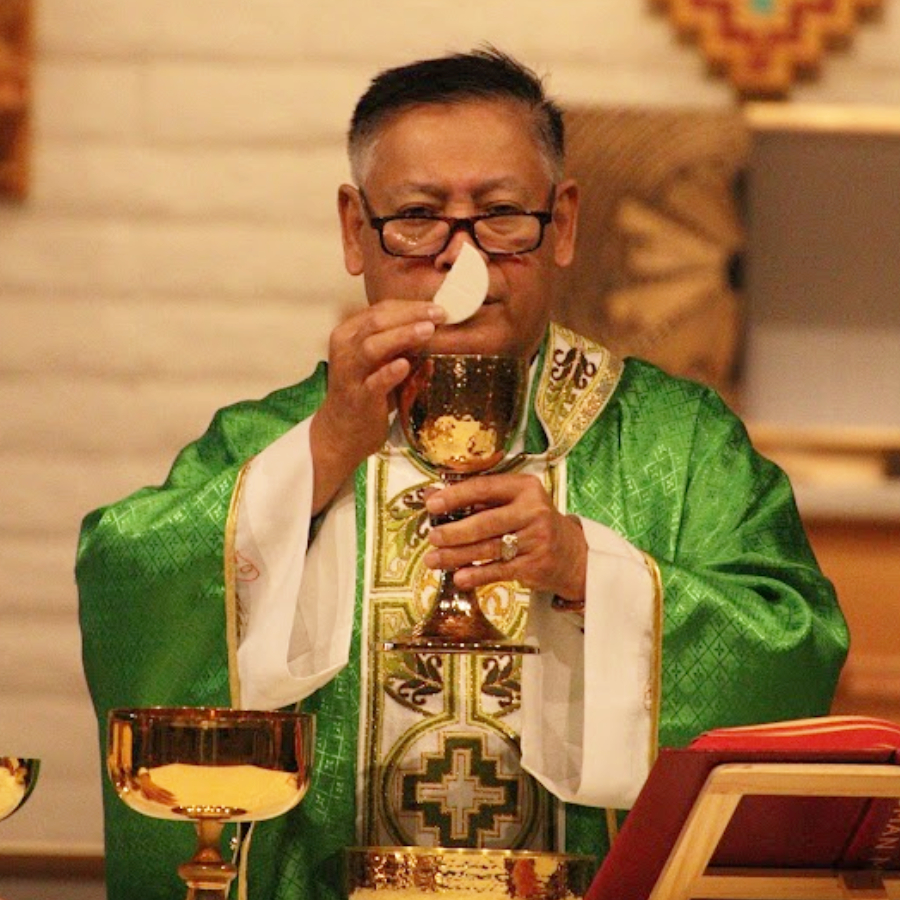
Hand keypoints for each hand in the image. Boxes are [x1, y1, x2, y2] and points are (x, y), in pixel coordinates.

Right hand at [310, 299, 444, 513]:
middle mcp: (345, 348)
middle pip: (377, 321)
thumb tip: (433, 325)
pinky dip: (389, 372)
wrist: (341, 433)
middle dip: (411, 314)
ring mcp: (349, 373)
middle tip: (440, 313)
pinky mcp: (358, 398)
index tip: (438, 307)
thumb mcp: (380, 362)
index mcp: (349, 334)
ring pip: (372, 346)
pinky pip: (373, 382)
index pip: (380, 310)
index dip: (410, 306)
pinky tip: (406, 365)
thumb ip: (400, 344)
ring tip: (428, 330)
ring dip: (402, 336)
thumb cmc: (365, 393)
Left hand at [423, 473, 587, 604]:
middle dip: (454, 532)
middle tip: (432, 537)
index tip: (431, 504)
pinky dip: (477, 574)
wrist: (571, 553)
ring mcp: (536, 539)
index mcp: (525, 487)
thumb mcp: (511, 503)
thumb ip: (475, 499)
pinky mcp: (535, 564)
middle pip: (485, 522)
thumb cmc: (532, 522)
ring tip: (434, 560)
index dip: (455, 496)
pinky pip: (499, 570)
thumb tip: (431, 495)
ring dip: (457, 556)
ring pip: (488, 548)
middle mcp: (533, 511)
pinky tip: (459, 577)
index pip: (484, 487)